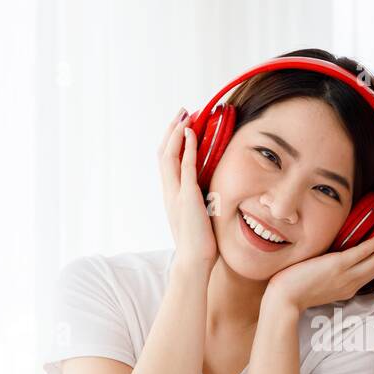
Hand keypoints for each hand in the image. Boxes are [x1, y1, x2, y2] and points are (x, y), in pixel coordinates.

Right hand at [157, 107, 217, 273]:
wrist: (194, 261)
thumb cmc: (200, 243)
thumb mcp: (199, 215)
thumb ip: (200, 200)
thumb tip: (210, 191)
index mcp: (171, 195)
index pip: (166, 161)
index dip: (172, 141)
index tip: (182, 125)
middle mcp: (169, 191)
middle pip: (163, 152)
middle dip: (172, 129)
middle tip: (182, 112)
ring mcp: (176, 193)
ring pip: (169, 155)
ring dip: (177, 132)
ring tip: (186, 115)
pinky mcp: (187, 197)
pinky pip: (185, 166)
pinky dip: (187, 147)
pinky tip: (192, 133)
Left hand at [264, 227, 373, 310]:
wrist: (284, 300)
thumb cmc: (294, 291)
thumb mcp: (319, 286)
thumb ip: (330, 276)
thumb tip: (330, 262)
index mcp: (348, 289)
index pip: (372, 273)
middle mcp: (352, 284)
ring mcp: (347, 275)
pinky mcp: (339, 265)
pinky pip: (364, 251)